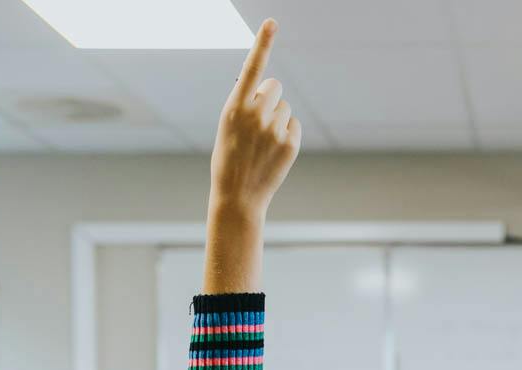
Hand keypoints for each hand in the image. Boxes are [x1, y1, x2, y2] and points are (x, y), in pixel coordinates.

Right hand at [203, 19, 300, 293]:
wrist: (238, 196)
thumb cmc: (229, 158)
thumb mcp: (228, 126)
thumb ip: (243, 103)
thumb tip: (260, 83)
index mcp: (234, 107)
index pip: (252, 68)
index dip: (263, 43)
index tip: (272, 22)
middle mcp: (255, 114)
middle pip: (275, 86)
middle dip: (270, 98)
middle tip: (257, 121)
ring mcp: (275, 129)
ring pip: (285, 107)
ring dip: (277, 118)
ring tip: (262, 142)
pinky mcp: (291, 143)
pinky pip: (293, 124)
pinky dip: (286, 133)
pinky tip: (273, 150)